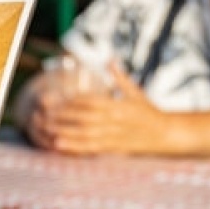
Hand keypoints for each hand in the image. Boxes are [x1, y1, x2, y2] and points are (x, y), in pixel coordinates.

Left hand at [28, 64, 166, 156]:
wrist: (166, 133)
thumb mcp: (136, 92)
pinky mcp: (113, 149)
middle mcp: (114, 120)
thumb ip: (120, 77)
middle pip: (83, 117)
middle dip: (62, 115)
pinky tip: (60, 146)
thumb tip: (110, 59)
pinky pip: (91, 148)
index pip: (89, 101)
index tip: (56, 99)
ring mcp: (114, 135)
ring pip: (84, 133)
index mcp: (117, 104)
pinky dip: (74, 148)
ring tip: (46, 130)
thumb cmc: (149, 112)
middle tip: (43, 113)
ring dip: (64, 132)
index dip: (71, 100)